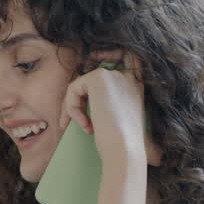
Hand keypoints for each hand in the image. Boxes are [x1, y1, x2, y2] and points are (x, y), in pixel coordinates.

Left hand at [60, 51, 162, 166]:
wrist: (125, 150)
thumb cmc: (123, 146)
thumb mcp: (118, 121)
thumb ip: (108, 106)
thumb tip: (85, 103)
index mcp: (136, 86)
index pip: (128, 56)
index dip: (111, 53)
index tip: (96, 62)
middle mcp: (128, 77)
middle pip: (91, 76)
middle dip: (75, 98)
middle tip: (66, 120)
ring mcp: (114, 75)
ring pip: (79, 85)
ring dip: (72, 107)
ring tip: (80, 127)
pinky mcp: (98, 78)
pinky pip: (74, 88)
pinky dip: (72, 108)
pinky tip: (85, 125)